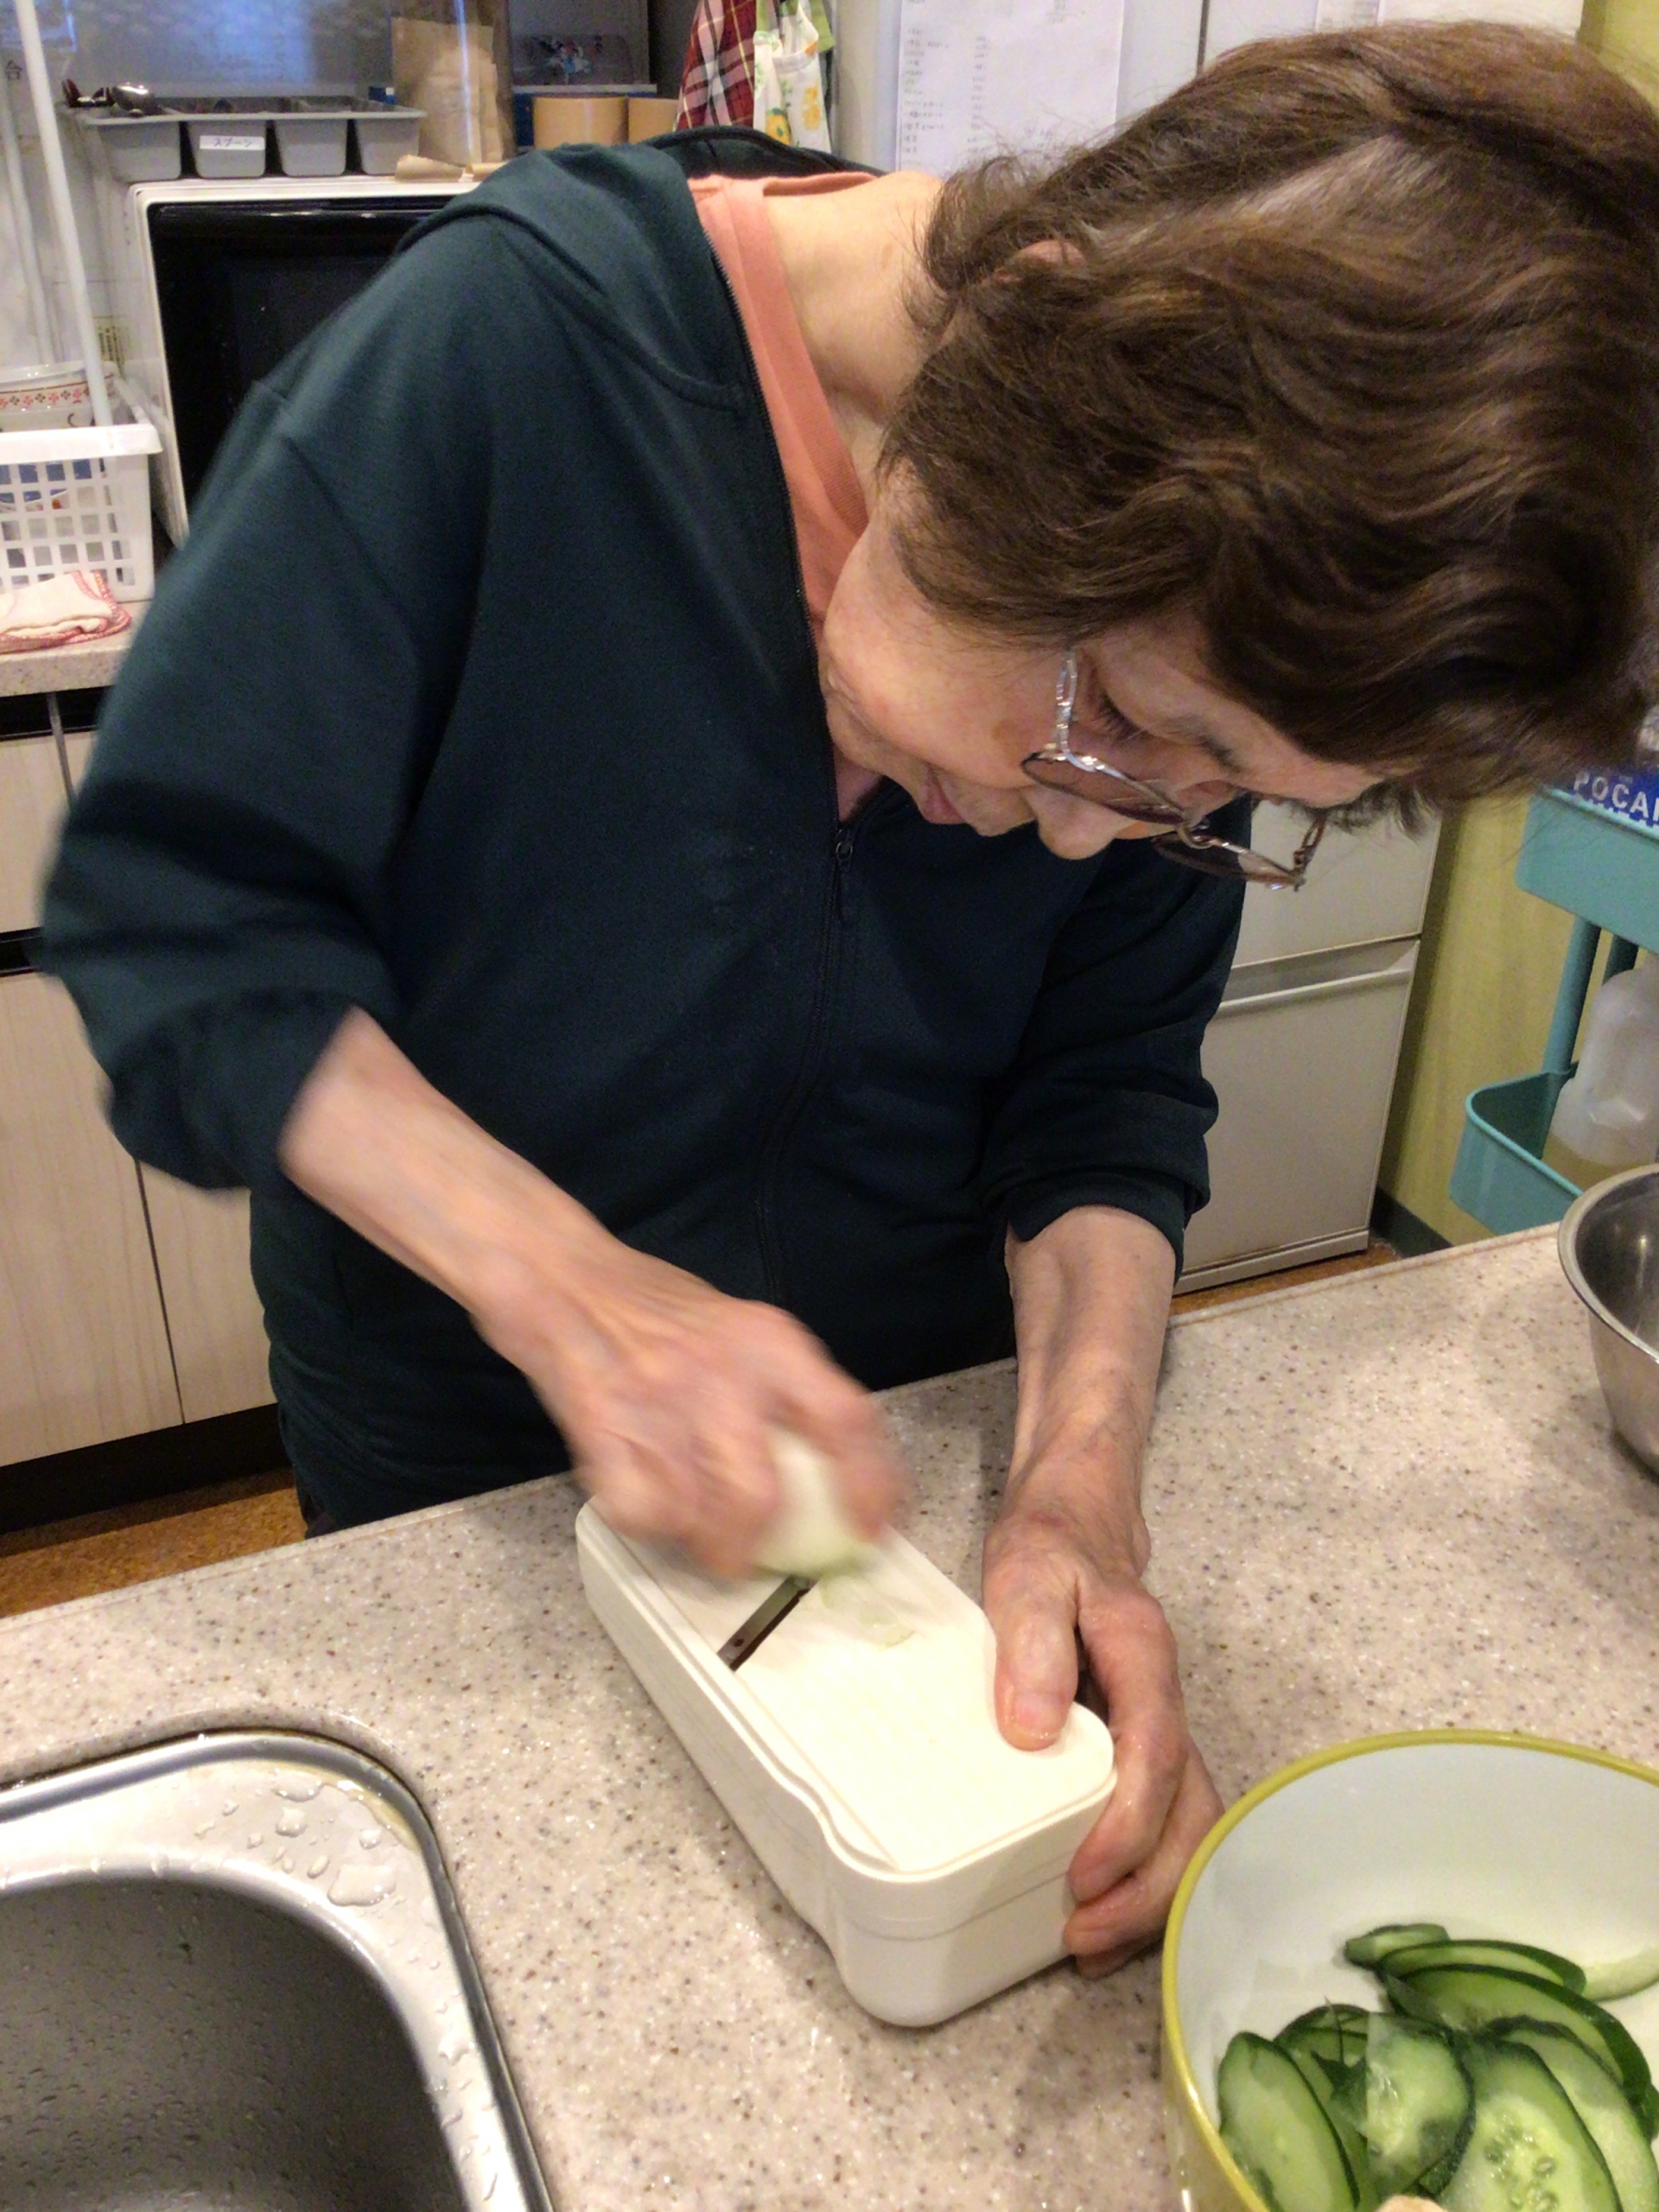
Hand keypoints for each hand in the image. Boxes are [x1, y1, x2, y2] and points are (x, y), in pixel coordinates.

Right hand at [475, 1211, 903, 1577]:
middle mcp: (723, 1371)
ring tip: (697, 1533)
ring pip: (700, 1516)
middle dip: (758, 1544)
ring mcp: (659, 1400)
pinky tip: (646, 1501)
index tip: (872, 1530)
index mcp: (770, 1342)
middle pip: (762, 1495)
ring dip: (703, 1544)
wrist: (562, 1275)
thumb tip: (827, 1474)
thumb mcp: (738, 1328)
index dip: (870, 1484)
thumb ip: (780, 1390)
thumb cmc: (653, 1308)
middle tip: (751, 1552)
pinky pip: (640, 1510)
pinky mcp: (600, 1425)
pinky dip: (647, 1523)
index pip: (845, 1420)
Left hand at [981, 1494, 1221, 1972]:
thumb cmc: (1050, 1543)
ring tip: (1092, 1945)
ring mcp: (1159, 1727)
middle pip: (1191, 1812)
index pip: (1154, 1755)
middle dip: (1149, 1886)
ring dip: (1153, 1894)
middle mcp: (1164, 1703)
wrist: (1076, 1518)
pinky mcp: (1141, 1746)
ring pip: (1189, 1826)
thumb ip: (1032, 1640)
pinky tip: (1101, 1910)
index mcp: (1143, 1660)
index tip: (1083, 1879)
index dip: (1126, 1827)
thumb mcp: (1026, 1570)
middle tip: (1083, 1935)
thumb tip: (1032, 1731)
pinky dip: (1144, 1875)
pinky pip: (1164, 1820)